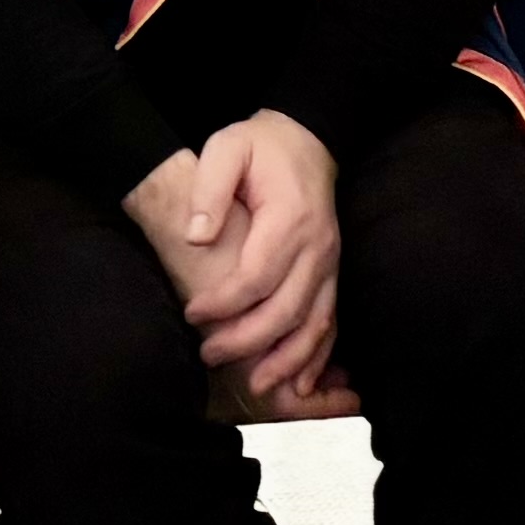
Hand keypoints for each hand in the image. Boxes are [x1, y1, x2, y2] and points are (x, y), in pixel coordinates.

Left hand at [164, 110, 349, 417]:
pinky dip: (319, 355)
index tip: (192, 314)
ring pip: (315, 324)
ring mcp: (330, 263)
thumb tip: (196, 237)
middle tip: (208, 355)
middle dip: (248, 341)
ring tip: (257, 386)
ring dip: (289, 361)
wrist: (307, 139)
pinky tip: (301, 383)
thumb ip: (210, 190)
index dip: (224, 303)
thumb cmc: (260, 146)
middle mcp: (317, 248)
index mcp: (289, 219)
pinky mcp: (333, 273)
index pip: (256, 275)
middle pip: (286, 309)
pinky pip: (330, 321)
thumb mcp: (227, 148)